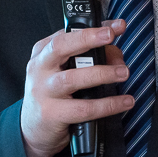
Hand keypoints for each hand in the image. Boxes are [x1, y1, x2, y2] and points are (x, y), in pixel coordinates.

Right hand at [21, 19, 133, 156]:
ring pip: (73, 78)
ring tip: (123, 72)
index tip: (115, 26)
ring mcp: (43, 91)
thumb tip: (116, 56)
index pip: (68, 33)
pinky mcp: (52, 114)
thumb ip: (87, 59)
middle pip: (60, 47)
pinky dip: (107, 104)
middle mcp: (40, 68)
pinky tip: (124, 102)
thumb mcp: (63, 71)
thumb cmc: (53, 95)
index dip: (93, 28)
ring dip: (102, 73)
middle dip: (87, 38)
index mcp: (43, 52)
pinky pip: (84, 108)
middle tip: (110, 36)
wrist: (33, 130)